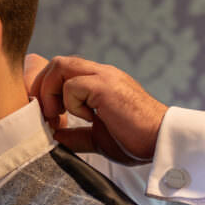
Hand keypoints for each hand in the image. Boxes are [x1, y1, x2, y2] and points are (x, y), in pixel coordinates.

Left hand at [29, 55, 167, 162]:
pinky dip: (69, 103)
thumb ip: (76, 135)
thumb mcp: (98, 138)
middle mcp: (101, 73)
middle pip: (57, 63)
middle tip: (47, 115)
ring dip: (51, 93)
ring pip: (60, 66)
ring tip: (58, 117)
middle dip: (42, 88)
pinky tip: (86, 118)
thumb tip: (54, 136)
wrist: (162, 141)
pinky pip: (72, 85)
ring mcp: (104, 76)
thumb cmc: (135, 141)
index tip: (49, 116)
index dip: (47, 89)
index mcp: (99, 82)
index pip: (63, 70)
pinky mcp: (106, 86)